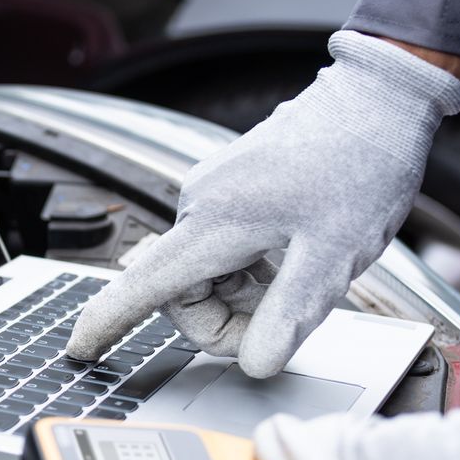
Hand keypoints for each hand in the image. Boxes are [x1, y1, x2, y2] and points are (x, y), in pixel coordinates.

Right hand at [66, 31, 459, 375]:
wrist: (380, 96)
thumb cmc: (361, 162)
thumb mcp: (333, 254)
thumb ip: (289, 314)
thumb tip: (257, 363)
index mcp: (214, 224)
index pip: (143, 287)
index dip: (107, 323)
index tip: (80, 349)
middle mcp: (200, 207)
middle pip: (182, 294)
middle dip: (226, 323)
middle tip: (283, 325)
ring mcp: (212, 196)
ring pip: (206, 276)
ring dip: (244, 298)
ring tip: (299, 279)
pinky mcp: (229, 191)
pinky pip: (222, 252)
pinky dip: (251, 272)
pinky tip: (292, 257)